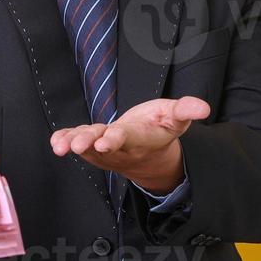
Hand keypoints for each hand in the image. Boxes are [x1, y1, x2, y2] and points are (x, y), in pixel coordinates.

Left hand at [49, 96, 210, 192]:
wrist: (150, 154)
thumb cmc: (160, 129)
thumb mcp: (176, 117)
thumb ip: (186, 110)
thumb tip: (204, 107)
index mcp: (140, 138)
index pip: (127, 138)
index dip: (116, 139)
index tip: (106, 140)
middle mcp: (121, 147)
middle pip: (103, 146)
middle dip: (90, 144)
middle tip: (78, 145)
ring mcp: (104, 148)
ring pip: (88, 148)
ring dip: (74, 144)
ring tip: (61, 146)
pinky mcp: (93, 146)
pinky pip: (78, 144)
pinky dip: (66, 140)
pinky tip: (56, 140)